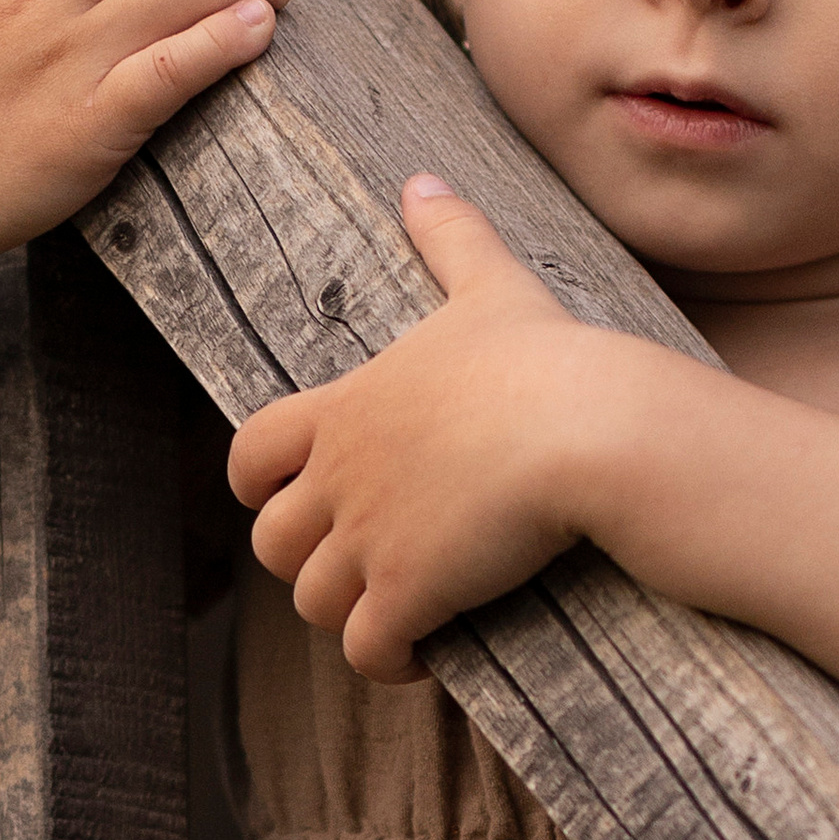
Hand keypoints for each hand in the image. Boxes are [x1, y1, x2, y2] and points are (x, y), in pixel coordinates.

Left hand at [229, 180, 633, 679]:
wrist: (587, 427)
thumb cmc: (545, 357)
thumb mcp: (491, 286)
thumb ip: (450, 237)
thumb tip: (424, 178)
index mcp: (346, 408)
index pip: (251, 454)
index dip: (258, 487)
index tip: (291, 501)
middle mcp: (340, 476)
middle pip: (273, 543)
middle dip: (307, 563)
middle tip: (361, 568)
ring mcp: (368, 538)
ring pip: (312, 602)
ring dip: (348, 615)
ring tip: (395, 616)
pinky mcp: (407, 593)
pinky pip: (366, 651)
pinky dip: (386, 661)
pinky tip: (422, 657)